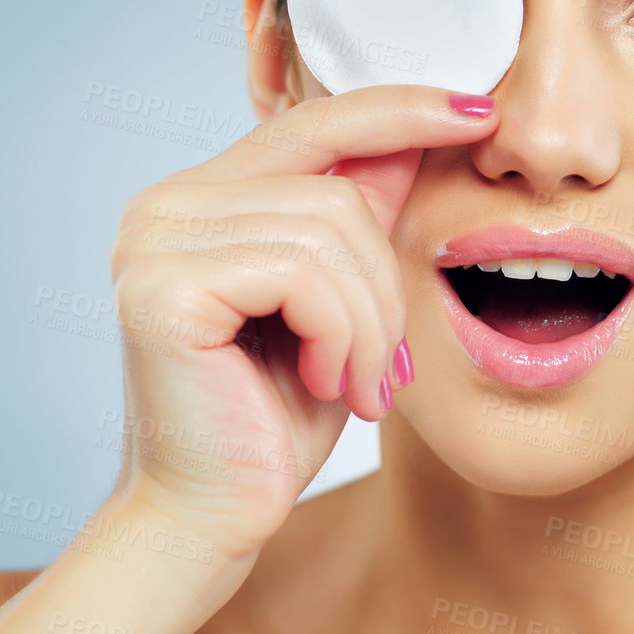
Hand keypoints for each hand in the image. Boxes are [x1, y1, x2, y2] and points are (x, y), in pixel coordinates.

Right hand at [103, 86, 496, 560]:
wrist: (210, 522)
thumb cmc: (275, 418)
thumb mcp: (341, 300)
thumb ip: (360, 216)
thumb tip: (419, 131)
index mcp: (200, 198)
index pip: (314, 122)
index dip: (400, 110)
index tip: (481, 113)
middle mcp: (164, 205)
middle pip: (335, 187)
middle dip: (387, 280)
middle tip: (388, 364)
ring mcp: (152, 241)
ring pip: (329, 230)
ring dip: (369, 321)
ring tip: (358, 383)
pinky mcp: (160, 286)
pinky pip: (302, 273)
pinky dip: (341, 334)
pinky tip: (324, 383)